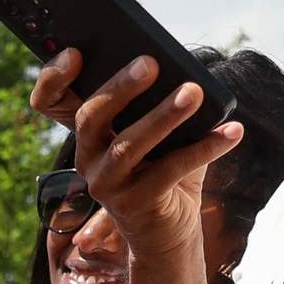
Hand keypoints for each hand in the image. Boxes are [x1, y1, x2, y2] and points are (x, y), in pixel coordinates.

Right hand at [43, 51, 242, 259]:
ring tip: (194, 92)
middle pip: (90, 117)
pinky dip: (204, 148)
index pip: (51, 101)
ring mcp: (107, 185)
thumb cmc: (164, 169)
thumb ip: (160, 99)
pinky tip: (232, 132)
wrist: (169, 231)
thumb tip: (184, 69)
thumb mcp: (158, 129)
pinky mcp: (135, 206)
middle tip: (151, 63)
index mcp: (89, 132)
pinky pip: (170, 171)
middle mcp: (88, 158)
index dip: (52, 77)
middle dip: (119, 88)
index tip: (75, 52)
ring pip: (128, 146)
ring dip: (163, 116)